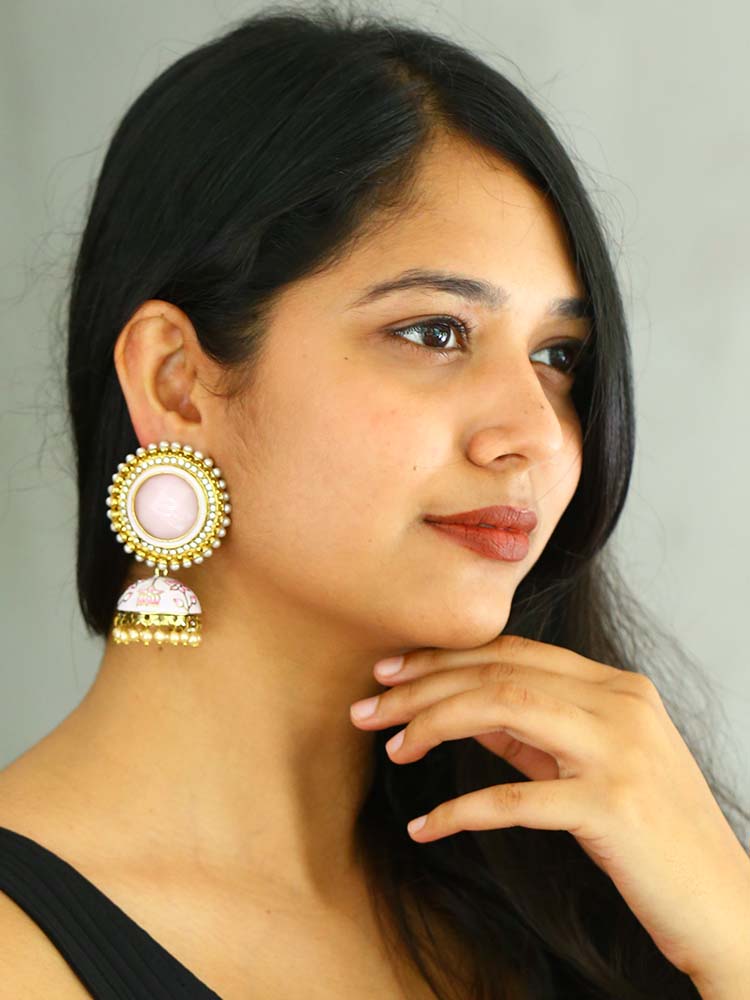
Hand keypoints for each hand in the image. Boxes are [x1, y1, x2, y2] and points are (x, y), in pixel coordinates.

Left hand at [348, 634, 749, 984]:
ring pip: (503, 707)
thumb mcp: (593, 766)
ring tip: (390, 747)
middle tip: (368, 708)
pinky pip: (515, 797)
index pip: (513, 651)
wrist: (727, 906)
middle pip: (499, 672)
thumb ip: (533, 733)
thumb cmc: (654, 836)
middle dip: (422, 685)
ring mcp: (619, 751)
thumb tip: (462, 710)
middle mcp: (620, 705)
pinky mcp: (612, 806)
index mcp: (616, 687)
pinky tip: (425, 827)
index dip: (445, 657)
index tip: (391, 672)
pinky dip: (461, 810)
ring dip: (433, 723)